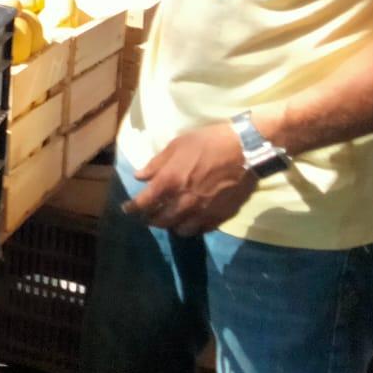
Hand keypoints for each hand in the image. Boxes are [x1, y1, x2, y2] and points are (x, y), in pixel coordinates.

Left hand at [124, 123, 257, 234]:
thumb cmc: (208, 142)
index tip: (127, 209)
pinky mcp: (220, 216)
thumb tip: (140, 177)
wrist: (246, 150)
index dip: (132, 208)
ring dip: (171, 226)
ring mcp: (203, 211)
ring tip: (169, 220)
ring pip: (180, 229)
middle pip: (160, 220)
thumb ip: (156, 164)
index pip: (144, 203)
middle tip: (147, 216)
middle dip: (150, 219)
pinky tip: (190, 221)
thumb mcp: (177, 145)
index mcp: (170, 182)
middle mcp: (184, 201)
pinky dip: (191, 227)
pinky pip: (201, 229)